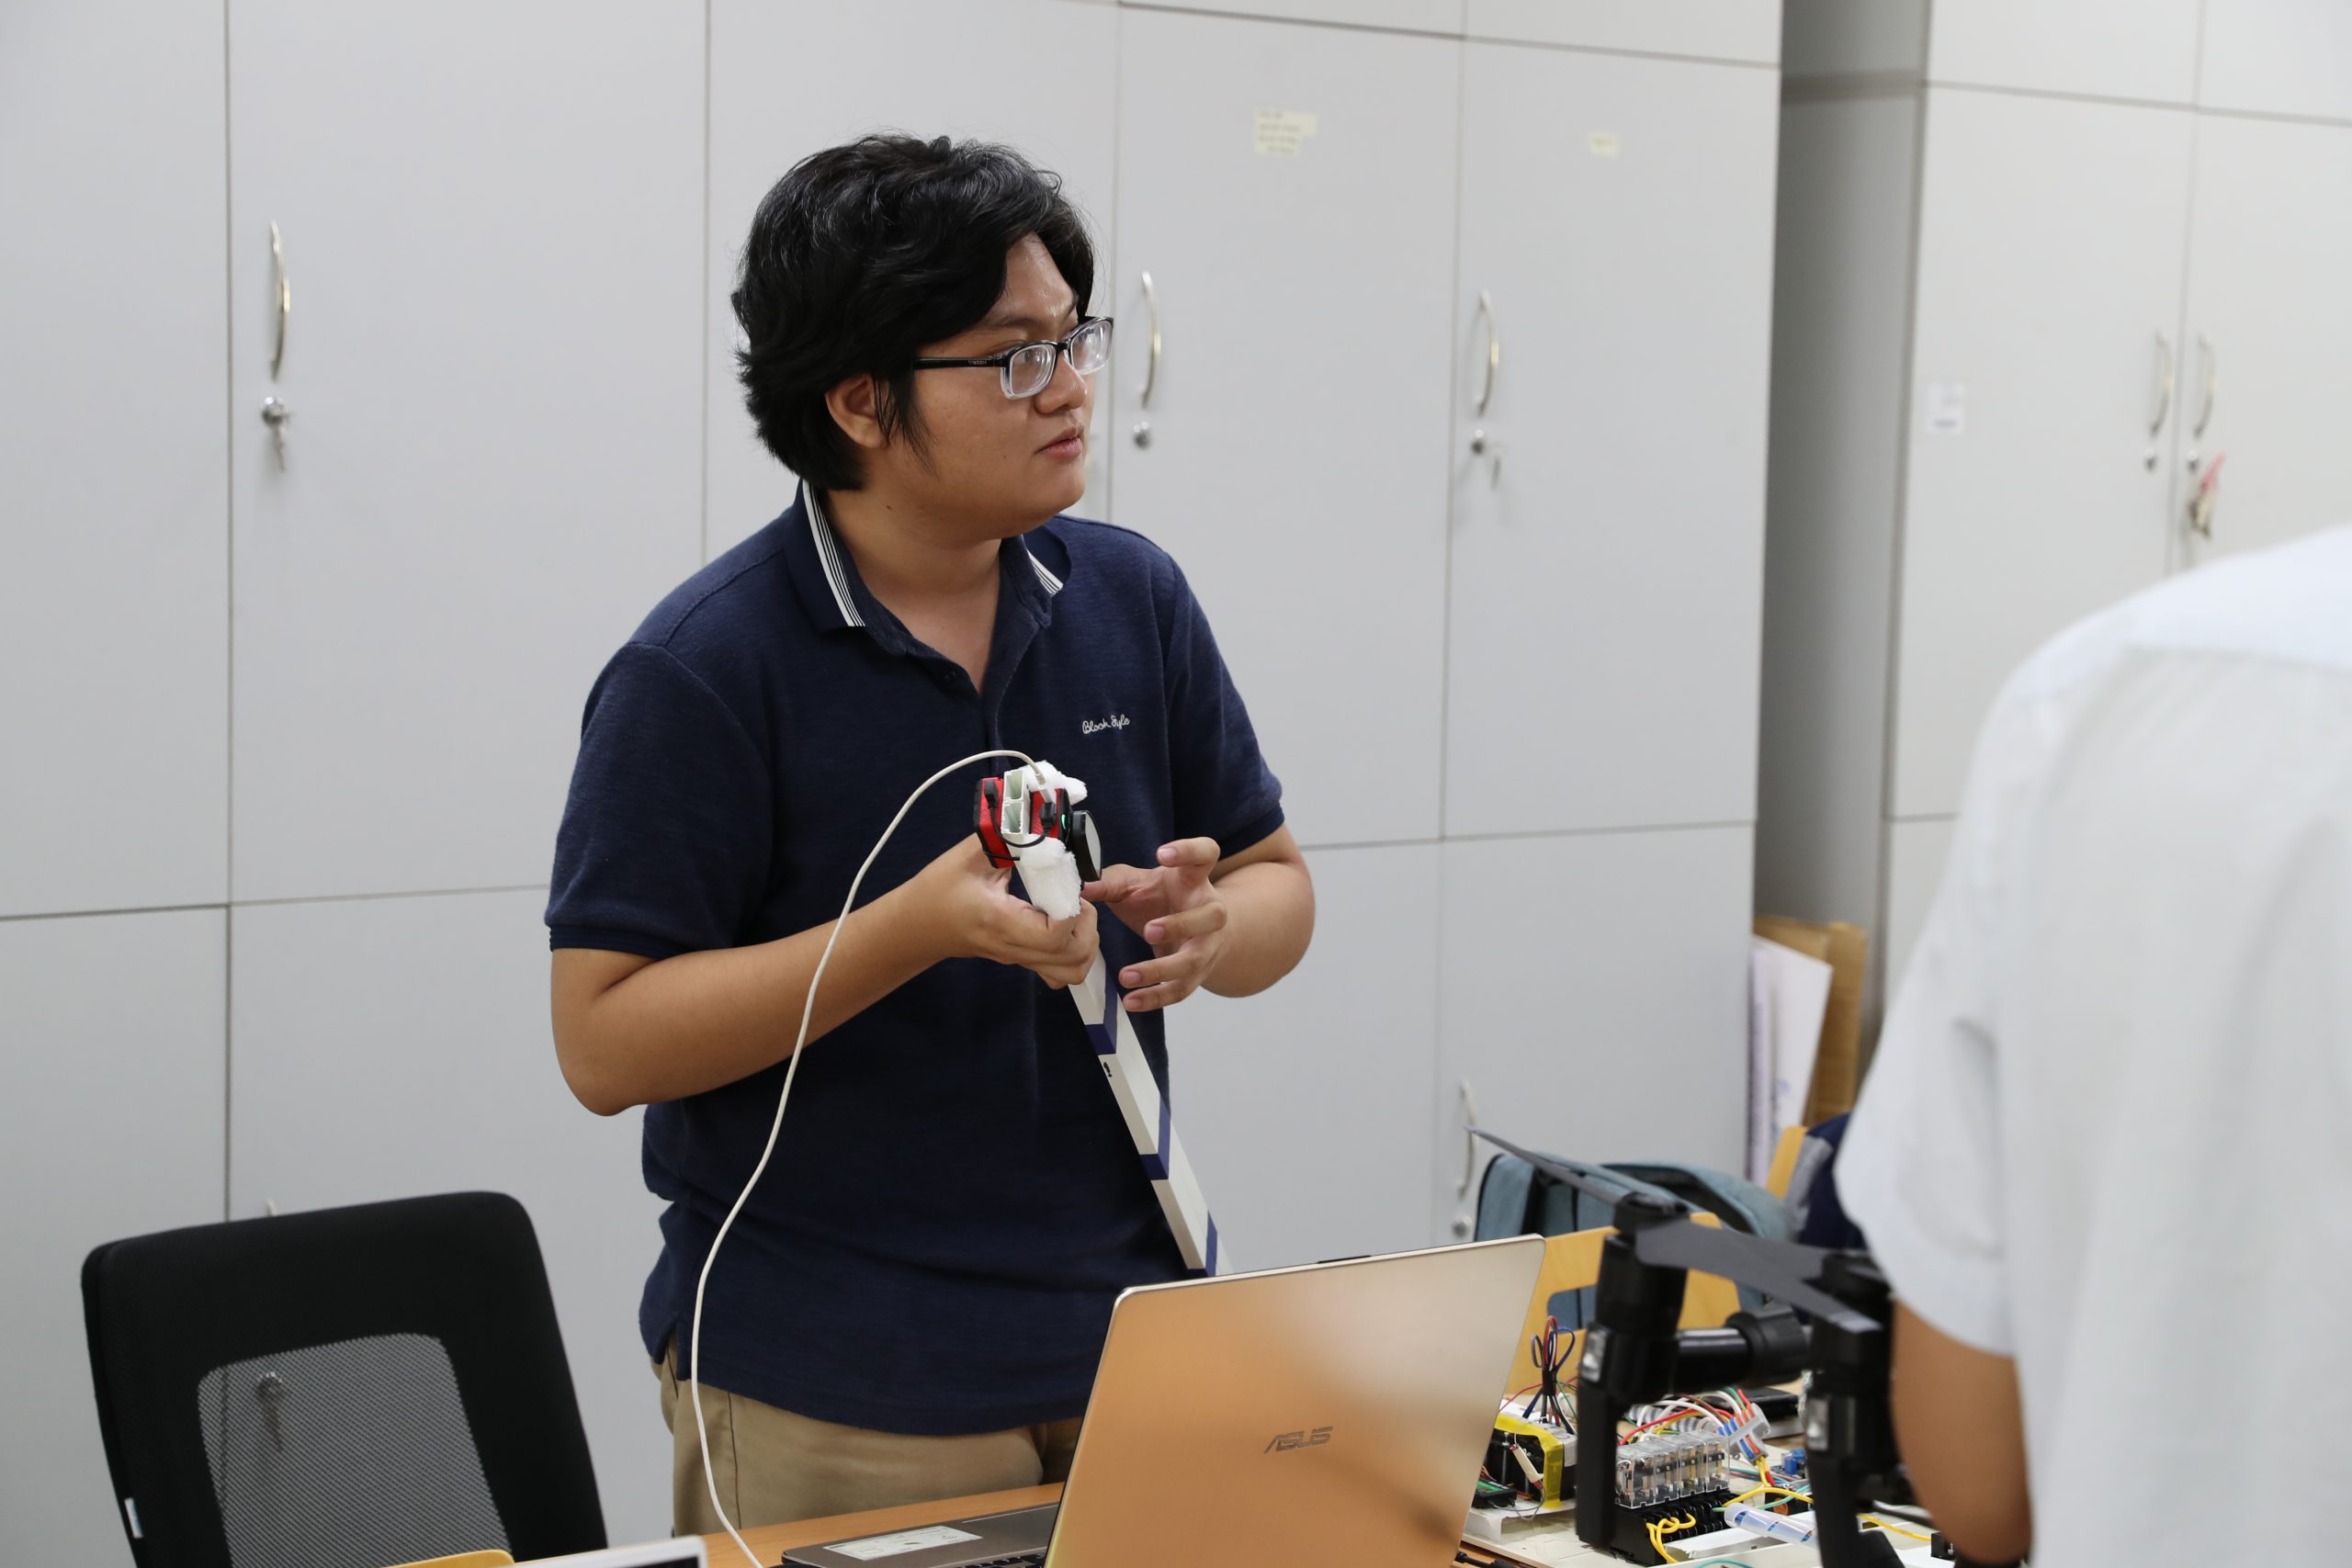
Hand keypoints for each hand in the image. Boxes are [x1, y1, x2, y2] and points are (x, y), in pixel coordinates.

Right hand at [906, 838, 1097, 989]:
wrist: (917, 925)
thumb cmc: (938, 888)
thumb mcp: (970, 854)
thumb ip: (1007, 834)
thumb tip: (1038, 812)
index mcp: (1002, 923)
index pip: (1054, 935)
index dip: (1072, 911)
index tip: (1067, 885)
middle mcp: (1015, 948)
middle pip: (1073, 960)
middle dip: (1088, 926)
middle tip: (1076, 896)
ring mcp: (1020, 959)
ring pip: (1071, 972)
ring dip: (1085, 942)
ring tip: (1073, 911)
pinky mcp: (1022, 959)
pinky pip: (1060, 971)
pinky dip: (1074, 952)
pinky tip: (1063, 924)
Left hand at [1083, 837, 1227, 1011]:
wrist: (1191, 928)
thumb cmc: (1160, 898)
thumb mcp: (1135, 883)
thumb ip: (1107, 882)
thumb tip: (1078, 885)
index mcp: (1194, 879)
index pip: (1205, 854)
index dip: (1189, 851)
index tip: (1162, 854)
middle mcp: (1209, 910)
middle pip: (1212, 915)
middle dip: (1182, 925)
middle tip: (1150, 930)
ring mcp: (1207, 944)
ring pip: (1195, 959)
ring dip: (1162, 970)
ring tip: (1128, 975)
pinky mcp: (1197, 973)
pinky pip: (1181, 989)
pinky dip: (1156, 998)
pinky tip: (1131, 1000)